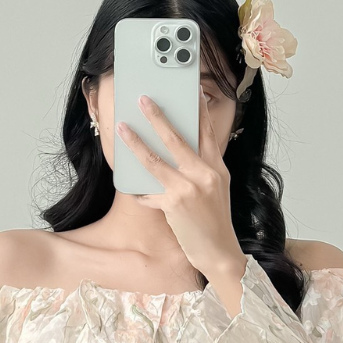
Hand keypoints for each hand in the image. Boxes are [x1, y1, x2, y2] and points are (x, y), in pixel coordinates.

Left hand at [115, 86, 247, 295]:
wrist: (220, 252)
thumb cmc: (214, 222)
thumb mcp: (215, 191)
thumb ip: (200, 171)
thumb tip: (176, 154)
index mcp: (217, 168)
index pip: (206, 131)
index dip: (198, 108)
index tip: (191, 89)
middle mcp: (205, 174)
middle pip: (177, 138)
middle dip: (158, 116)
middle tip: (143, 99)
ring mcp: (190, 189)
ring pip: (156, 160)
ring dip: (136, 142)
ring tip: (123, 129)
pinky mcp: (175, 205)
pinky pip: (149, 194)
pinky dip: (139, 193)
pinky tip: (131, 189)